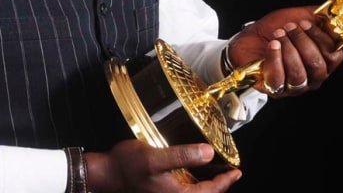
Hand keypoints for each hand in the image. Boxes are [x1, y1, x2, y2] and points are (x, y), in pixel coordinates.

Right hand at [85, 139, 241, 192]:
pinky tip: (193, 172)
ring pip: (194, 192)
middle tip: (231, 172)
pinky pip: (184, 189)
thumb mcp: (156, 157)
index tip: (237, 171)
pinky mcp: (159, 190)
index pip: (210, 192)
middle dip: (219, 184)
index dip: (226, 182)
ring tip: (216, 171)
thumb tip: (208, 153)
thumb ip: (183, 155)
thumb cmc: (127, 167)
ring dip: (207, 184)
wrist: (105, 174)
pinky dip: (194, 182)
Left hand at [227, 5, 342, 96]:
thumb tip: (333, 14)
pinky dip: (275, 59)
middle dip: (302, 43)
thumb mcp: (298, 17)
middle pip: (318, 66)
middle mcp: (312, 77)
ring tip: (278, 35)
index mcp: (322, 61)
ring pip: (299, 74)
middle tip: (288, 28)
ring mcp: (294, 86)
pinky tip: (271, 46)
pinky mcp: (274, 89)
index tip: (304, 23)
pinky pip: (279, 80)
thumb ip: (319, 16)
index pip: (334, 56)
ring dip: (288, 50)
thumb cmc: (275, 30)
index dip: (321, 39)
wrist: (249, 38)